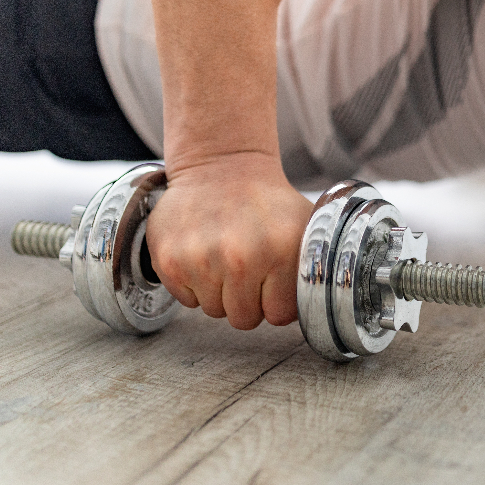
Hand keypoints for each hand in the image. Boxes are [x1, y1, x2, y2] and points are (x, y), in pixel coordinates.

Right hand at [145, 152, 314, 328]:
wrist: (220, 165)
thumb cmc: (265, 201)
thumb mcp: (305, 227)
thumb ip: (313, 268)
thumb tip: (315, 304)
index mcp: (279, 252)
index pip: (278, 315)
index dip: (275, 300)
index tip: (271, 279)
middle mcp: (239, 258)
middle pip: (244, 320)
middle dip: (247, 300)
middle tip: (247, 266)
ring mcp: (200, 260)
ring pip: (214, 311)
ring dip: (220, 291)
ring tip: (225, 255)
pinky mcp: (169, 260)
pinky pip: (187, 300)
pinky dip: (194, 284)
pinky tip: (203, 252)